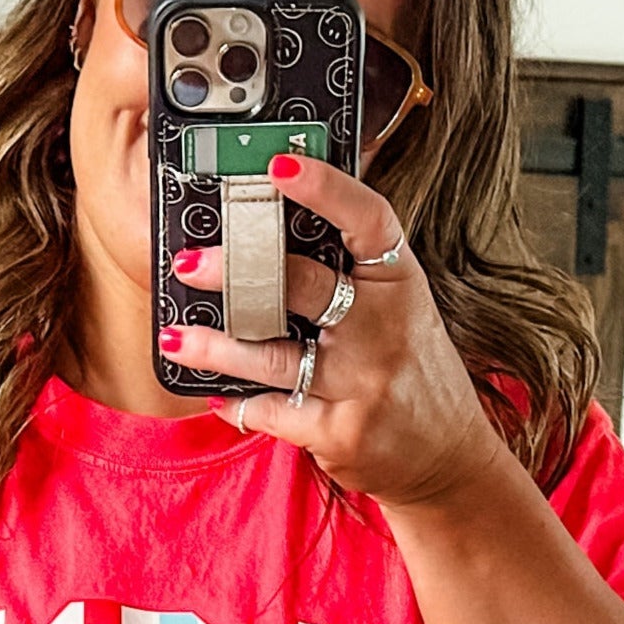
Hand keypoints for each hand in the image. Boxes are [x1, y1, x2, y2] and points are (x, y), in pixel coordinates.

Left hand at [165, 154, 500, 514]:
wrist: (449, 458)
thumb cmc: (411, 371)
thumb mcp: (400, 308)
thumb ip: (353, 269)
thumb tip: (282, 216)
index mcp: (399, 282)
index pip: (366, 218)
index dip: (324, 187)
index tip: (278, 165)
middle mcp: (384, 328)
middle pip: (302, 286)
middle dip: (237, 271)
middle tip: (190, 263)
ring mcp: (363, 384)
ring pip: (272, 356)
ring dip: (215, 347)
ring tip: (174, 337)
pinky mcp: (340, 433)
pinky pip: (271, 412)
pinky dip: (237, 404)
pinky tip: (213, 395)